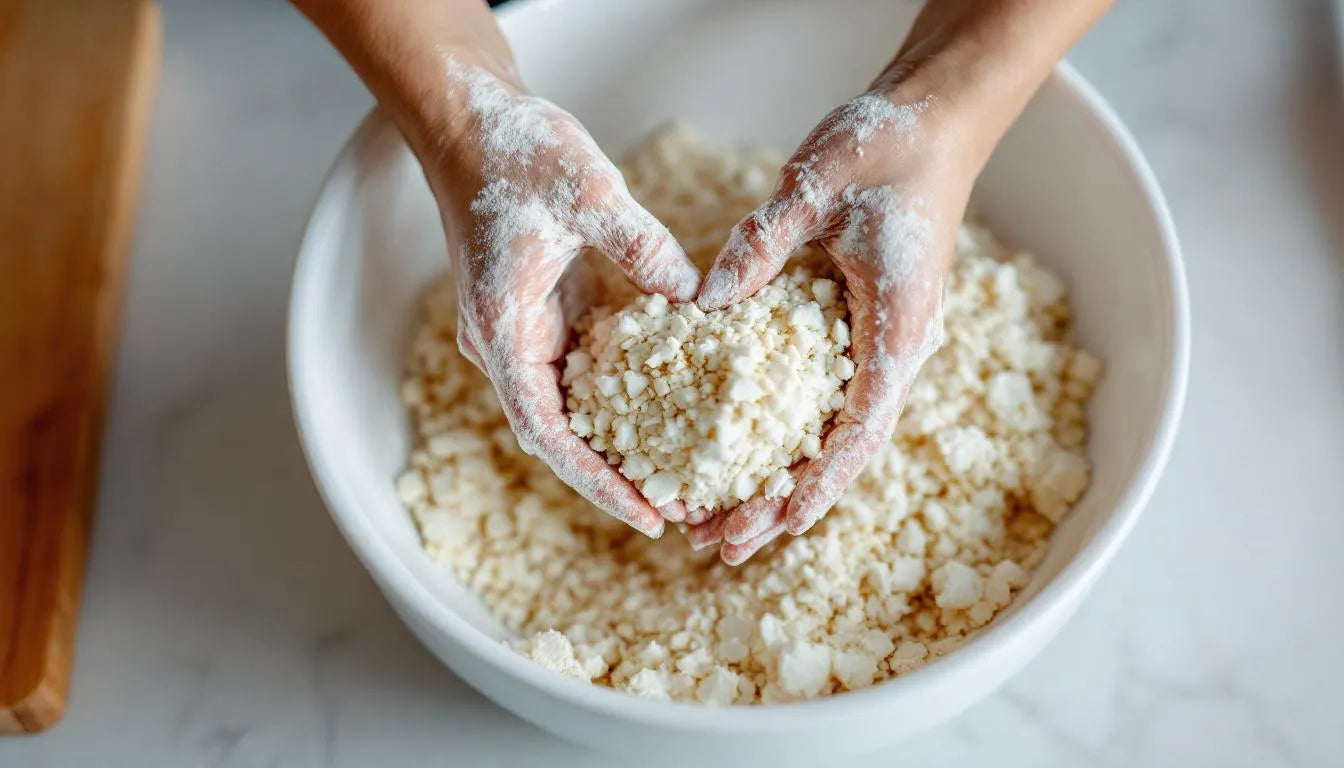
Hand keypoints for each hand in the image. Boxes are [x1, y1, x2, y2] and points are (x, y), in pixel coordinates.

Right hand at [432, 53, 701, 536]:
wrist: (472, 121)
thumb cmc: (516, 153)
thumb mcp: (588, 192)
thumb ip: (641, 247)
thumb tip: (696, 301)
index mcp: (503, 329)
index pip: (546, 431)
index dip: (596, 481)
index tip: (646, 518)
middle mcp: (508, 343)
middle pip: (562, 432)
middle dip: (618, 474)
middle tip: (686, 508)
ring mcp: (528, 330)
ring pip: (576, 405)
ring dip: (624, 439)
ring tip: (689, 471)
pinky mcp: (549, 311)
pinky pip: (589, 366)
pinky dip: (628, 392)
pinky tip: (678, 406)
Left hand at [688, 79, 978, 562]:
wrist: (933, 121)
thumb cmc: (882, 146)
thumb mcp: (813, 183)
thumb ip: (760, 242)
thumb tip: (702, 303)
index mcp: (895, 322)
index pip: (862, 424)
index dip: (821, 482)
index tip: (778, 525)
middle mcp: (896, 344)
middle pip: (843, 448)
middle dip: (784, 502)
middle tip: (719, 546)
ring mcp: (882, 340)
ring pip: (833, 431)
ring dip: (782, 480)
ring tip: (720, 524)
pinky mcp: (863, 327)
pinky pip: (825, 397)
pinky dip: (786, 436)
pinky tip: (742, 458)